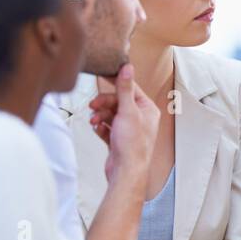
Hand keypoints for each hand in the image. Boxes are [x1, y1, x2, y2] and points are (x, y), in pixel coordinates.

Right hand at [93, 64, 158, 185]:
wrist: (125, 172)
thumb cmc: (132, 145)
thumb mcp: (127, 111)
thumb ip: (125, 88)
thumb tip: (127, 68)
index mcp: (148, 110)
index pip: (131, 89)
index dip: (116, 83)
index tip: (102, 75)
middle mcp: (140, 119)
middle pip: (117, 102)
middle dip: (104, 103)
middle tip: (93, 105)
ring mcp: (129, 130)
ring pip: (110, 115)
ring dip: (100, 116)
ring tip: (94, 121)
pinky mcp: (119, 140)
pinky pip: (106, 128)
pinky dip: (100, 127)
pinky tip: (97, 130)